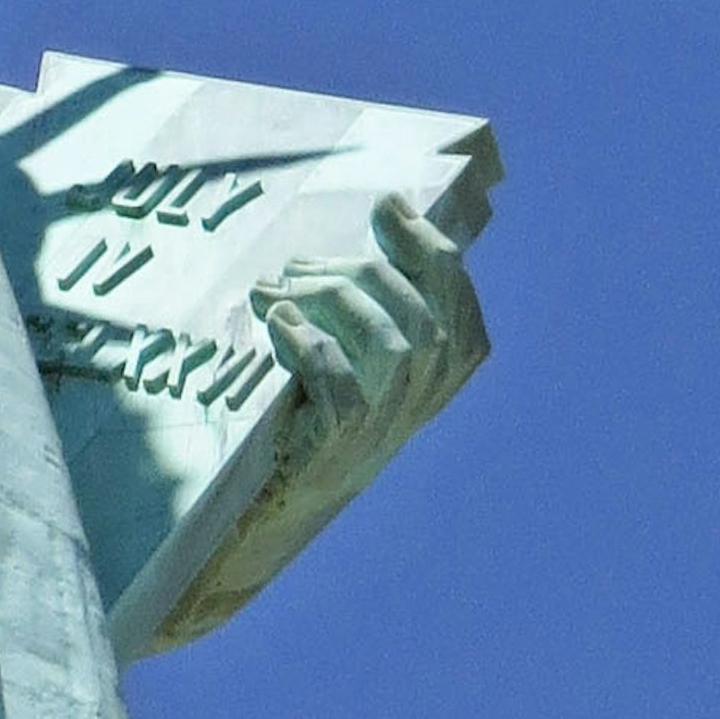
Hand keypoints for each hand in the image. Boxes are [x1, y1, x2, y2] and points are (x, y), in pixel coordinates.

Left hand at [170, 188, 488, 636]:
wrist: (261, 510)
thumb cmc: (306, 415)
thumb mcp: (355, 355)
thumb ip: (376, 300)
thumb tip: (390, 213)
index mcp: (437, 379)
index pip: (458, 305)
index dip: (429, 252)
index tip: (389, 208)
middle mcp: (419, 407)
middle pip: (421, 317)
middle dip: (360, 272)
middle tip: (296, 264)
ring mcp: (381, 433)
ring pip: (390, 345)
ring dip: (330, 301)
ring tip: (273, 290)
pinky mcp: (336, 452)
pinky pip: (340, 387)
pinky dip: (310, 345)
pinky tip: (275, 325)